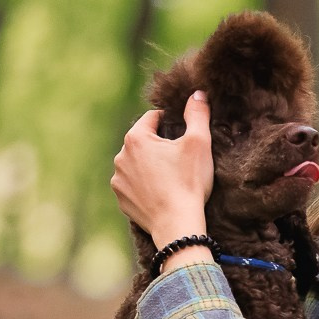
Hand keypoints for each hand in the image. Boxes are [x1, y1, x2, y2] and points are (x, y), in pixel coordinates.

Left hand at [111, 89, 212, 248]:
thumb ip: (197, 115)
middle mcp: (121, 156)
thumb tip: (197, 94)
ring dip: (150, 166)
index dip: (170, 123)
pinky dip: (144, 186)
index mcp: (136, 138)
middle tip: (180, 160)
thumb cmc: (188, 183)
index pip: (152, 119)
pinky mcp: (121, 199)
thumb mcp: (199, 144)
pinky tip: (161, 193)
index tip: (183, 134)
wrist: (177, 225)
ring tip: (170, 179)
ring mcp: (118, 180)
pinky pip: (133, 185)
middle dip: (159, 146)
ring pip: (136, 164)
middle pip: (143, 142)